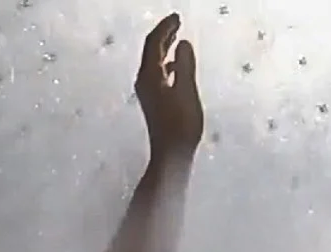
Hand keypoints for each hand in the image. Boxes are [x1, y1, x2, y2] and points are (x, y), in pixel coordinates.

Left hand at [135, 13, 203, 160]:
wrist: (170, 155)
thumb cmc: (180, 125)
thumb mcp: (186, 91)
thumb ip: (184, 65)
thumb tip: (182, 44)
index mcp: (149, 77)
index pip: (153, 44)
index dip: (164, 28)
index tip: (177, 17)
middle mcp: (144, 83)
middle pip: (151, 51)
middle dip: (163, 34)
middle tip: (177, 22)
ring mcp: (147, 93)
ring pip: (154, 62)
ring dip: (165, 48)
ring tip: (178, 37)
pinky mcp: (154, 102)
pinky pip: (158, 74)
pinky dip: (167, 63)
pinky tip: (176, 65)